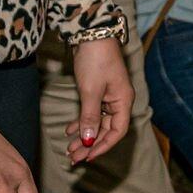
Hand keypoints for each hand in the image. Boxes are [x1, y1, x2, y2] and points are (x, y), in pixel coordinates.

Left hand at [65, 36, 132, 164]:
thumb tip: (89, 141)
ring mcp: (109, 96)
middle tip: (73, 157)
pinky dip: (82, 122)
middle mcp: (119, 101)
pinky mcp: (99, 90)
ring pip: (98, 122)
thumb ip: (90, 117)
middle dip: (90, 144)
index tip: (86, 158)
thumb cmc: (96, 61)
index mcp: (123, 101)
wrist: (92, 35)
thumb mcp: (91, 91)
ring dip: (84, 135)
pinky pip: (93, 113)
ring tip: (69, 147)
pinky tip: (69, 129)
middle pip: (107, 129)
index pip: (117, 131)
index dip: (102, 146)